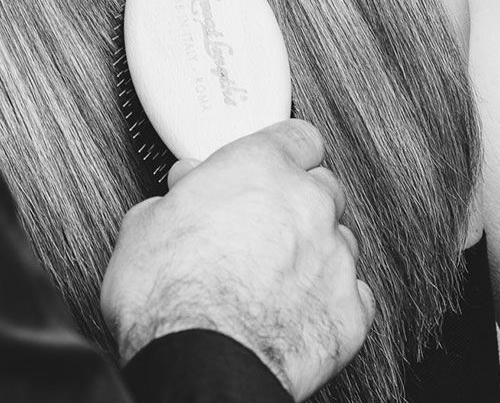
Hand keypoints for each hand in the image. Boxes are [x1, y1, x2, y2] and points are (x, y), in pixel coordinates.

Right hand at [100, 120, 374, 401]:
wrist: (199, 363)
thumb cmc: (168, 296)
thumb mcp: (145, 225)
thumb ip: (175, 198)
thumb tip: (178, 197)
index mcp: (259, 167)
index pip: (298, 135)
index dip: (283, 150)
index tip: (270, 164)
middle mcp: (305, 203)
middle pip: (322, 185)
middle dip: (296, 201)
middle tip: (262, 222)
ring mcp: (334, 258)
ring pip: (340, 239)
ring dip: (314, 250)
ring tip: (276, 274)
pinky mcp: (350, 312)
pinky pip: (354, 295)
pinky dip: (330, 300)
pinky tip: (298, 308)